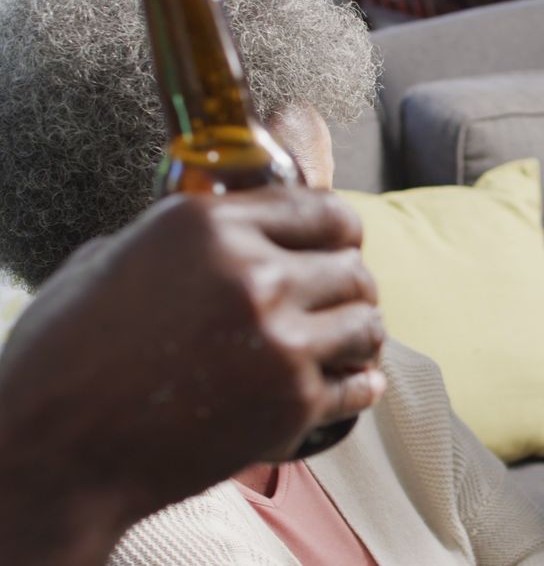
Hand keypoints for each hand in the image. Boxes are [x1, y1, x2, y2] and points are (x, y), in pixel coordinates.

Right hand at [0, 188, 383, 563]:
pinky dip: (360, 384)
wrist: (58, 451)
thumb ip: (179, 239)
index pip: (323, 210)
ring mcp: (281, 341)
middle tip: (336, 301)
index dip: (339, 231)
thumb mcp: (110, 261)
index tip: (339, 245)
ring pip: (367, 322)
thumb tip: (221, 230)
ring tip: (344, 343)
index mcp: (210, 226)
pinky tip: (352, 383)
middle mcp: (256, 275)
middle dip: (348, 284)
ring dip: (359, 333)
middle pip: (353, 266)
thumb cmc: (67, 356)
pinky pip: (360, 385)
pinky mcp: (293, 402)